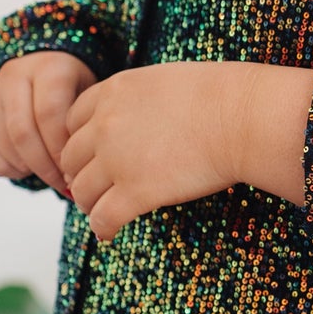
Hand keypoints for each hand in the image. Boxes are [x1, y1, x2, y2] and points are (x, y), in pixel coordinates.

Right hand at [0, 52, 95, 193]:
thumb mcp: (86, 94)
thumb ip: (86, 125)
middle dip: (46, 167)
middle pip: (23, 133)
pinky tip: (29, 166)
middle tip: (63, 183)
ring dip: (31, 170)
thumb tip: (83, 172)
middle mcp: (13, 76)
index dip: (61, 148)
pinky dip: (11, 171)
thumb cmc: (71, 90)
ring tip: (51, 174)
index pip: (50, 113)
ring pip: (6, 147)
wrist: (35, 69)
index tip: (75, 169)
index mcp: (48, 68)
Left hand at [60, 60, 312, 242]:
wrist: (242, 117)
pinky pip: (103, 218)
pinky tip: (109, 233)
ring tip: (100, 211)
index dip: (79, 141)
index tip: (90, 156)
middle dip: (79, 173)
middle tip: (92, 187)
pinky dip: (102, 228)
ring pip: (82, 190)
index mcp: (112, 92)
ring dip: (88, 203)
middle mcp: (105, 124)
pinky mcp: (136, 192)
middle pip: (70, 157)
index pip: (72, 120)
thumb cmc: (221, 96)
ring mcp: (117, 159)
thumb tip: (144, 118)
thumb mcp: (165, 80)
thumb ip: (140, 98)